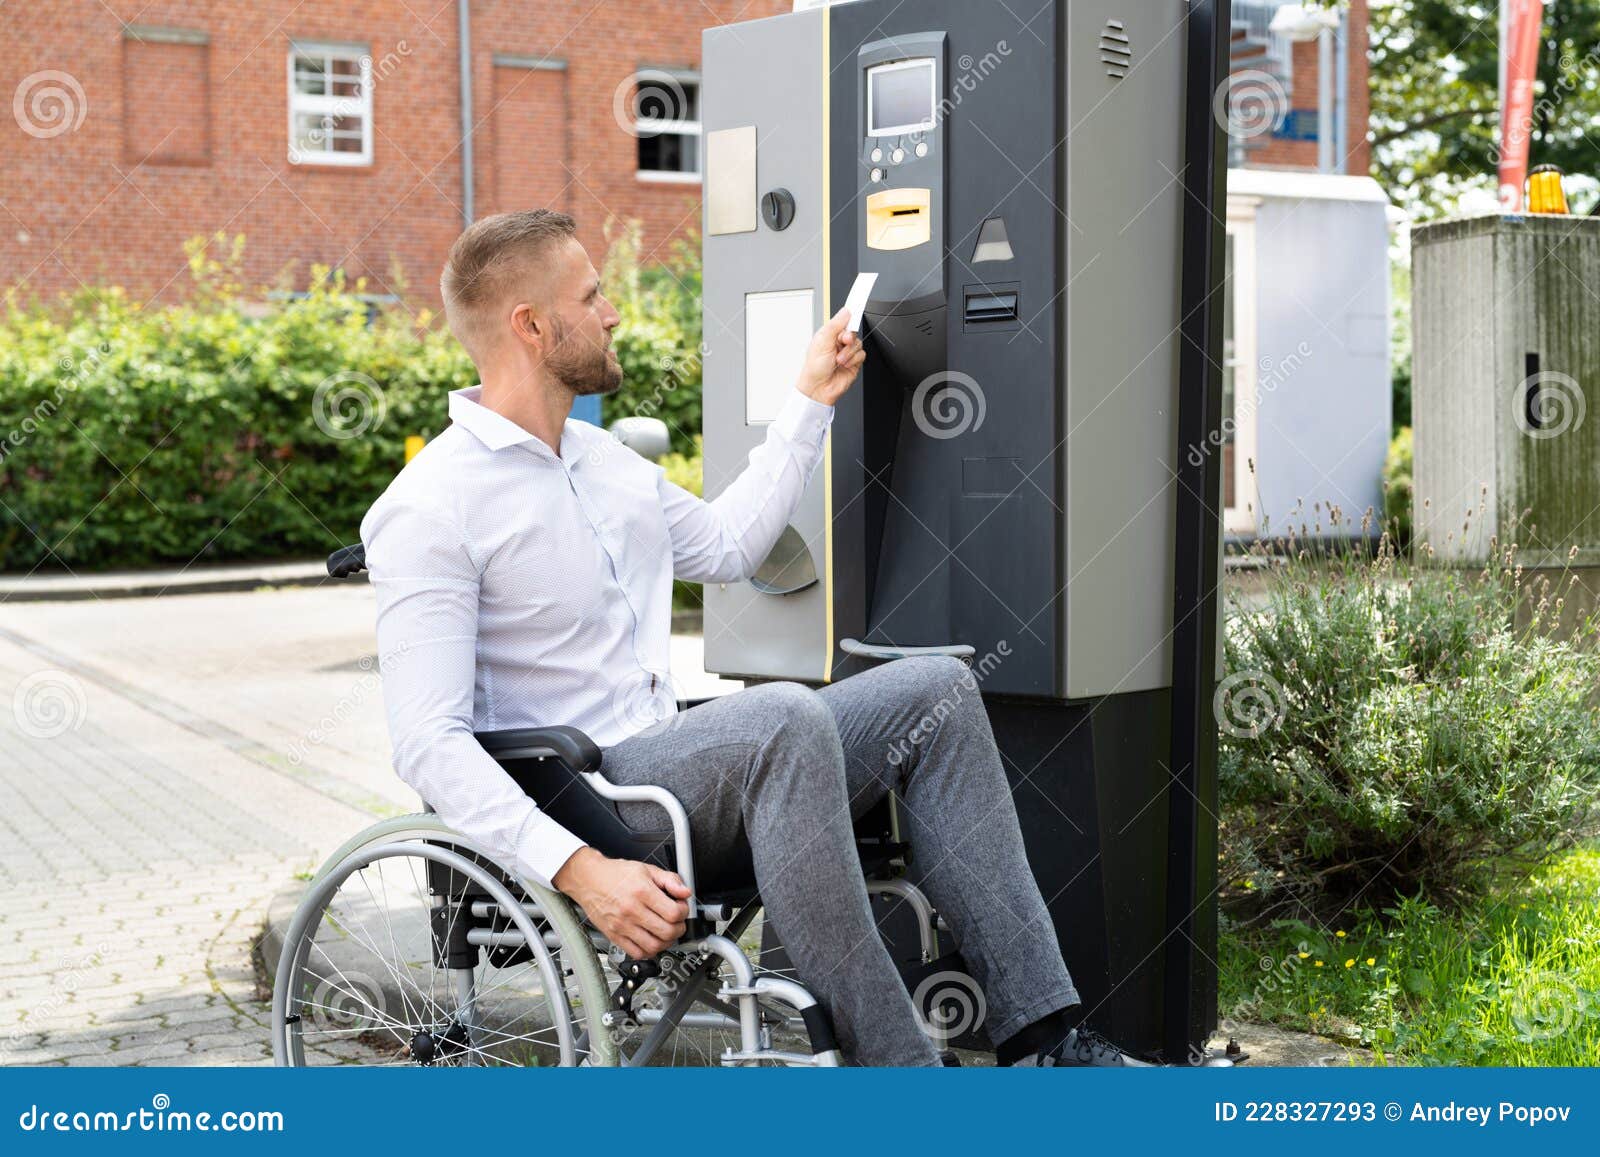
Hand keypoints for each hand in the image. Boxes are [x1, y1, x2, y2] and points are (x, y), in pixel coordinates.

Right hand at [552, 847, 690, 958]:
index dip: (683, 912)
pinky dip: (649, 951)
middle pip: (667, 932)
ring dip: (666, 942)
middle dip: (679, 929)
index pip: (674, 913)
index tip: (681, 908)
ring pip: (654, 946)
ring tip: (666, 932)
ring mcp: (622, 926)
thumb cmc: (615, 874)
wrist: (588, 879)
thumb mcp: (646, 869)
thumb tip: (685, 892)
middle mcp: (631, 910)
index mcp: (642, 892)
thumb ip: (669, 880)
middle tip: (677, 922)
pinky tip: (651, 940)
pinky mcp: (614, 936)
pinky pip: (636, 953)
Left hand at [795, 307, 866, 406]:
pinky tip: (844, 365)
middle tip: (842, 341)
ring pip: (858, 343)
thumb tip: (846, 312)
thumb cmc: (814, 368)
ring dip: (849, 352)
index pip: (843, 318)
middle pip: (853, 330)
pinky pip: (862, 355)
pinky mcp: (854, 362)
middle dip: (848, 337)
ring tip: (838, 360)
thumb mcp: (822, 341)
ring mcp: (847, 352)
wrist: (819, 388)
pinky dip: (853, 359)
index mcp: (829, 334)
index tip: (859, 299)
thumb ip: (835, 325)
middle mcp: (838, 342)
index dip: (851, 310)